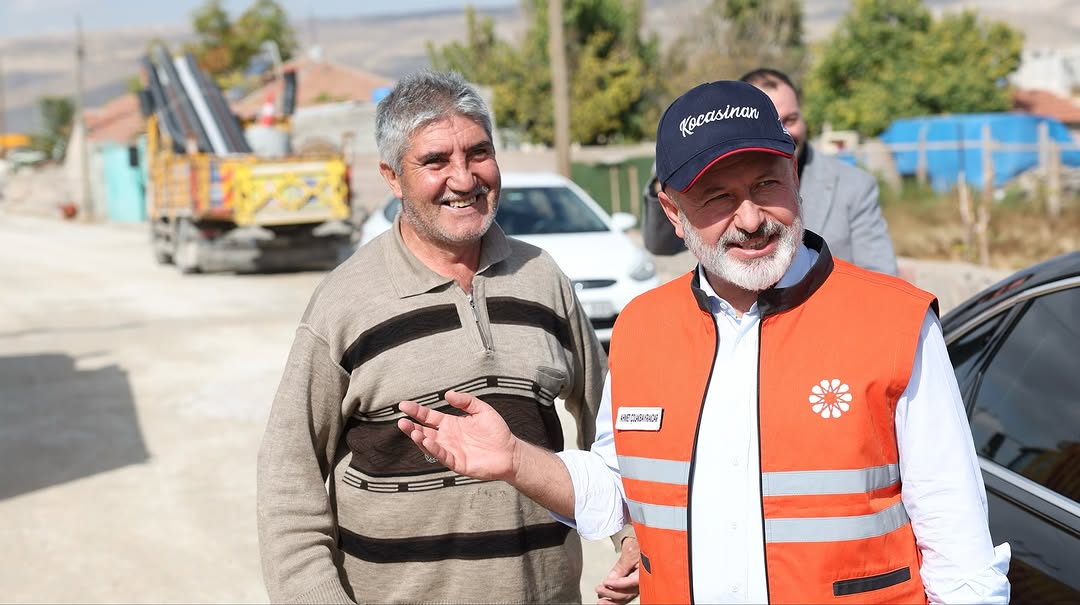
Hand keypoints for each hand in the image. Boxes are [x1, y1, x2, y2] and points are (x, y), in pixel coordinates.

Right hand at [397, 390, 518, 481]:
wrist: (510, 452)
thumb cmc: (497, 432)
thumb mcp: (482, 410)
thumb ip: (466, 401)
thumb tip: (447, 394)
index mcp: (451, 424)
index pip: (429, 417)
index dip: (416, 411)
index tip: (403, 405)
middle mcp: (447, 437)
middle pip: (424, 430)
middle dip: (412, 426)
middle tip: (401, 420)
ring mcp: (450, 450)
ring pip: (429, 444)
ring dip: (419, 438)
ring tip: (410, 430)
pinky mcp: (457, 462)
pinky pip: (442, 455)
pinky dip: (433, 449)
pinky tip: (426, 441)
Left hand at [596, 536, 639, 604]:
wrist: (644, 542)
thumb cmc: (641, 544)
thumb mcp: (629, 552)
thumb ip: (621, 566)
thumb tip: (611, 579)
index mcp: (645, 573)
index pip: (630, 583)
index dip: (617, 584)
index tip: (605, 582)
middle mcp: (643, 582)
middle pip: (627, 593)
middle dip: (612, 593)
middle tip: (599, 589)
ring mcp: (639, 585)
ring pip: (626, 597)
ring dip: (612, 599)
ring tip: (600, 600)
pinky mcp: (634, 585)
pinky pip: (626, 594)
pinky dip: (616, 598)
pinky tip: (607, 599)